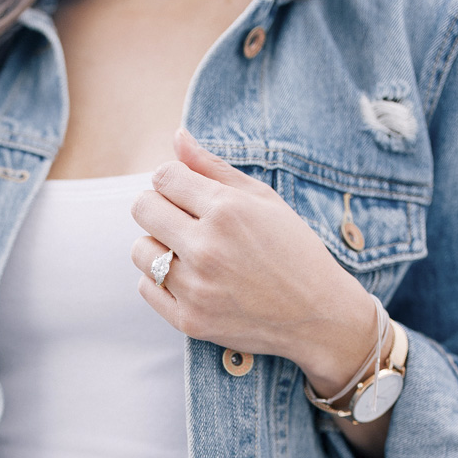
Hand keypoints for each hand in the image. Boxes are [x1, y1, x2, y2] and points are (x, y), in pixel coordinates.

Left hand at [130, 128, 379, 398]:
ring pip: (140, 250)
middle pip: (143, 209)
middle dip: (159, 208)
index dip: (172, 181)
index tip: (187, 193)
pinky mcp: (189, 320)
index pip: (164, 177)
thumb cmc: (295, 252)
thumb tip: (178, 137)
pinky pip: (146, 288)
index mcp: (227, 211)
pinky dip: (160, 280)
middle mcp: (207, 248)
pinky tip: (189, 279)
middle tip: (184, 221)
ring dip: (158, 246)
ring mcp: (196, 288)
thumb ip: (215, 168)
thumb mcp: (264, 200)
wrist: (317, 317)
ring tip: (187, 252)